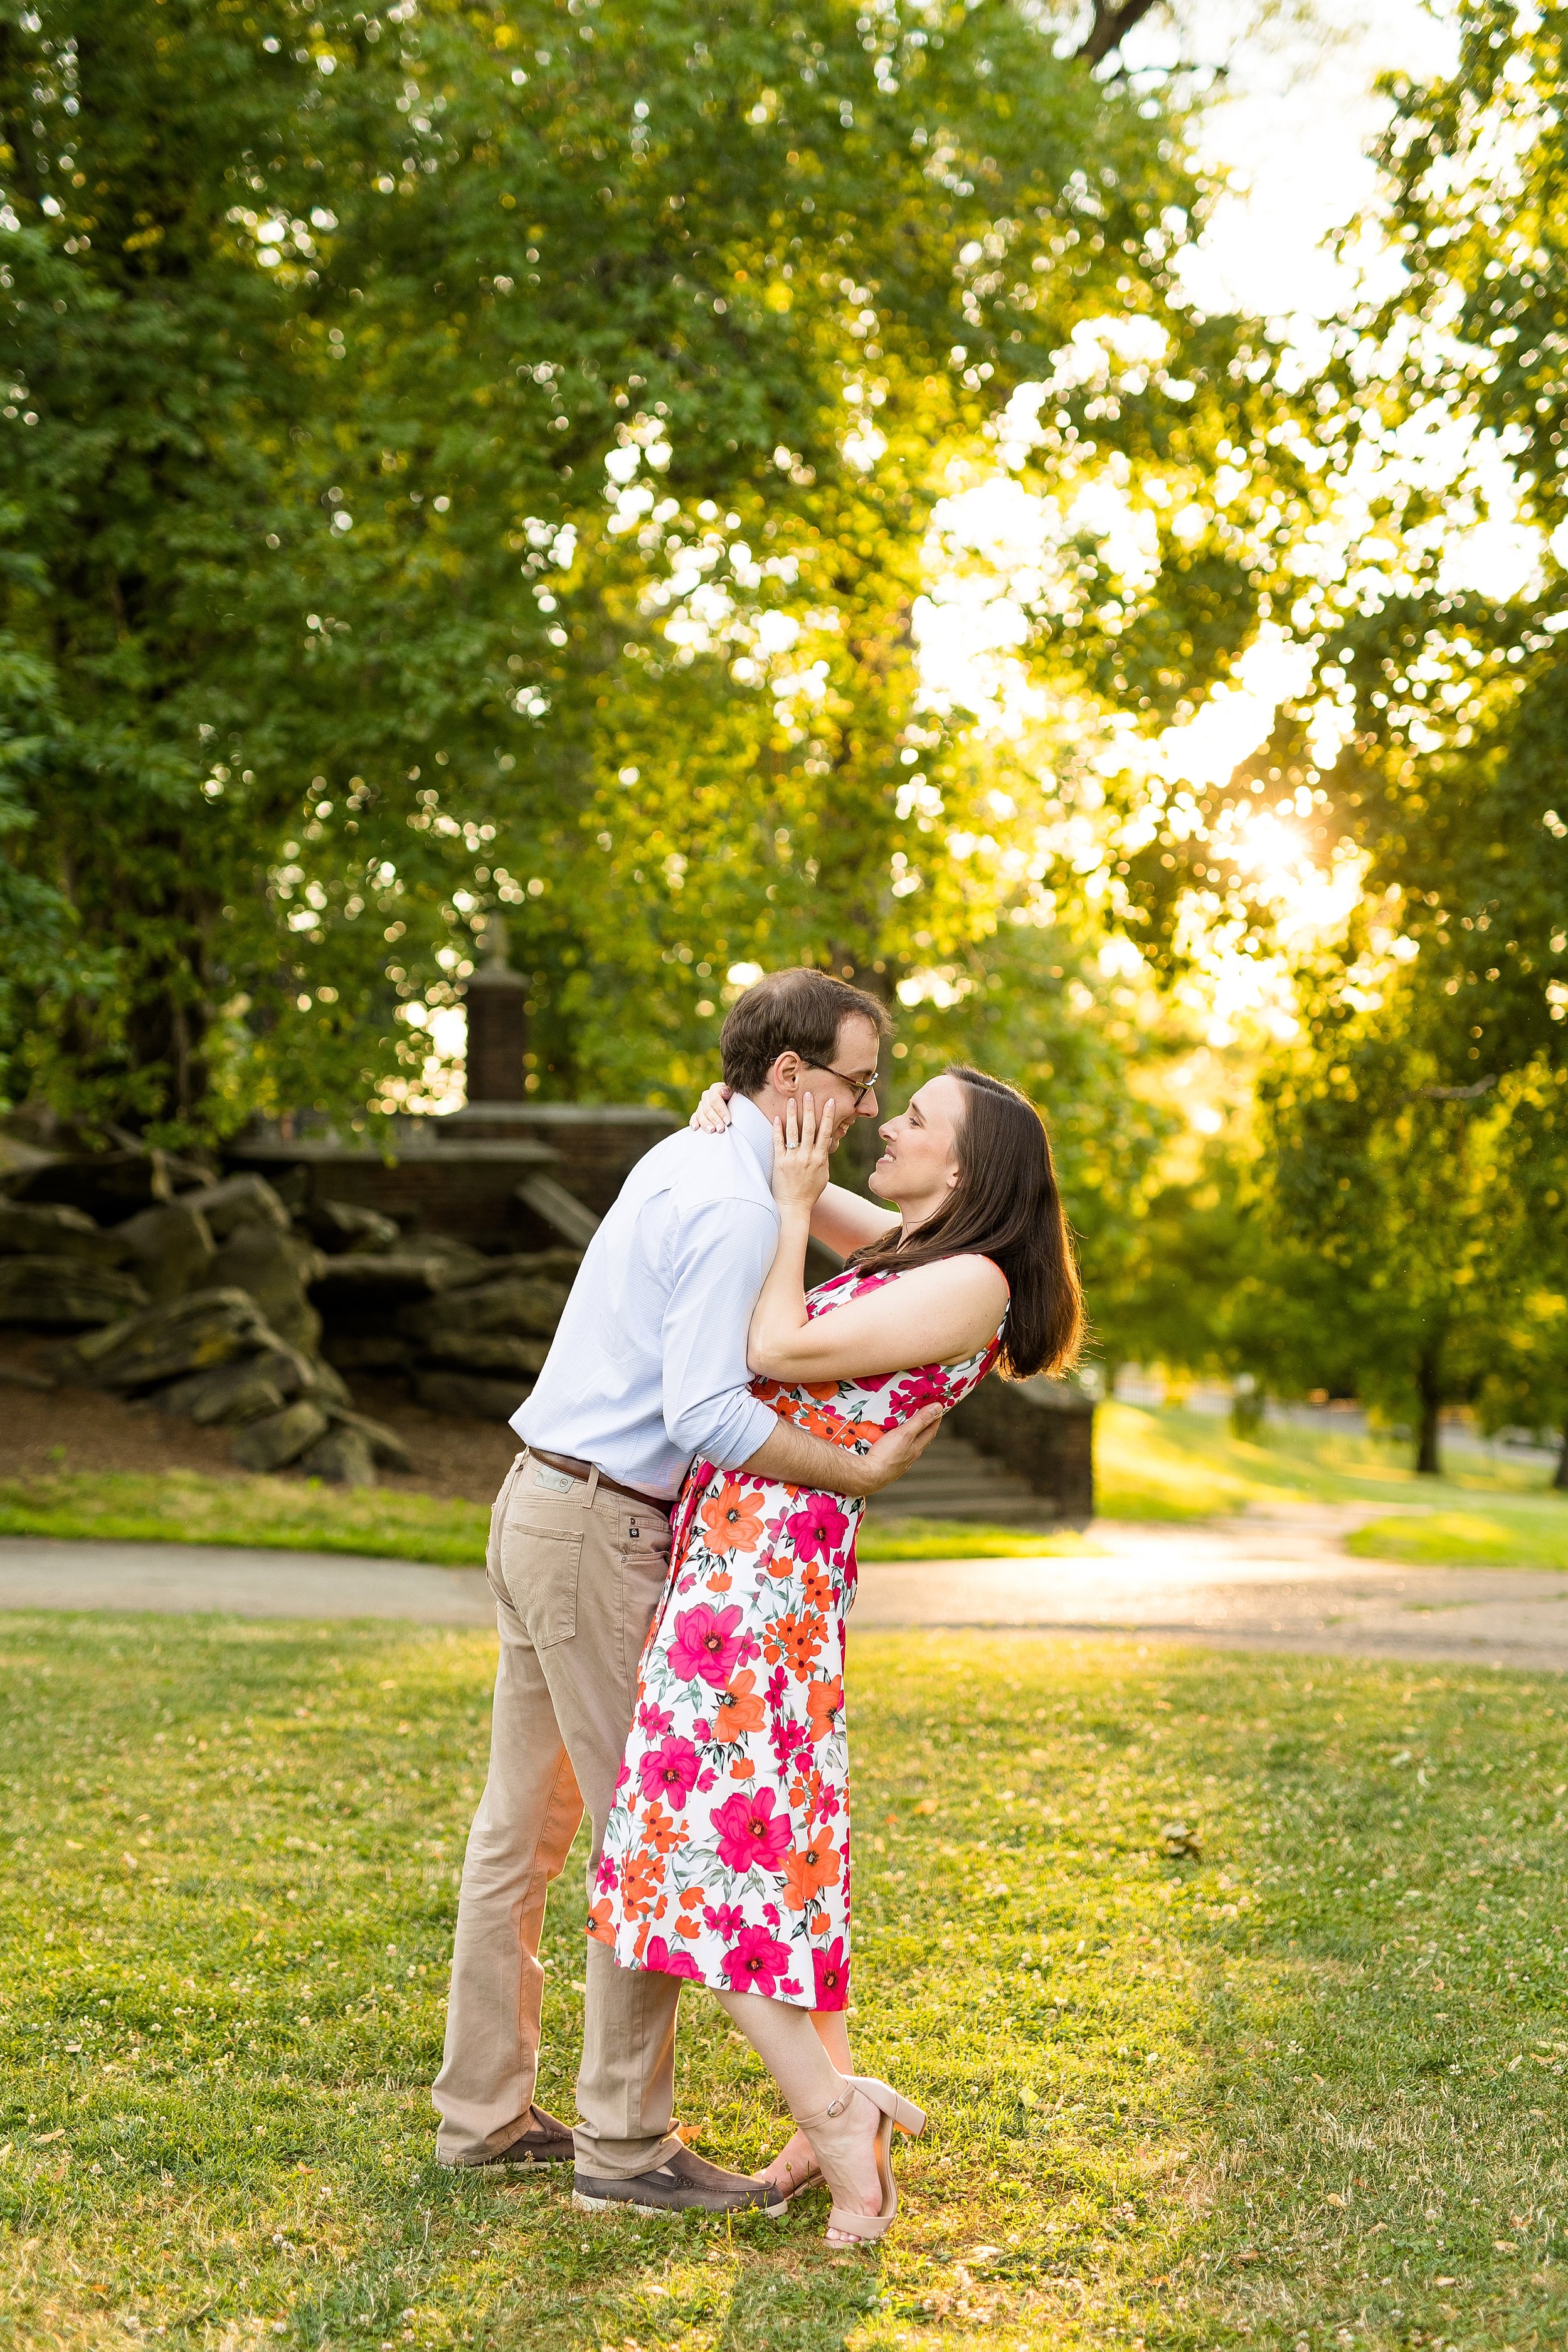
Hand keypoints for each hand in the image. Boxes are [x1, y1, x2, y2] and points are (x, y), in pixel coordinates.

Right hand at [690, 1081, 732, 1133]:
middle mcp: (707, 1095)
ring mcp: (702, 1104)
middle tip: (721, 1129)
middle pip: (708, 1108)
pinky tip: (695, 1128)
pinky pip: (694, 1117)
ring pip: (700, 1114)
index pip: (715, 1099)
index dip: (721, 1111)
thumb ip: (731, 1091)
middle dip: (715, 1119)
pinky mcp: (698, 1113)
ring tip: (711, 1131)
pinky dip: (694, 1122)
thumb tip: (723, 1092)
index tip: (727, 1121)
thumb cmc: (739, 1100)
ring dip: (705, 1123)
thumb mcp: (737, 1094)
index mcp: (716, 1089)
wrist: (735, 1104)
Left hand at [771, 1090, 832, 1215]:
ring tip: (791, 1100)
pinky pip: (778, 1143)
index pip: (825, 1132)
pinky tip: (777, 1118)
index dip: (827, 1116)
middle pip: (809, 1128)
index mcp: (820, 1159)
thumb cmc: (810, 1191)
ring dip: (792, 1115)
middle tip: (808, 1094)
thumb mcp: (823, 1174)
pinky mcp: (779, 1163)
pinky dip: (777, 1130)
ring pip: (793, 1133)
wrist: (793, 1206)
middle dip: (809, 1110)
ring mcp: (792, 1159)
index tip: (828, 1101)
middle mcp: (807, 1157)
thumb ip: (824, 1157)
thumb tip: (826, 1141)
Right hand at [845, 1403, 943, 1495]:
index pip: (931, 1431)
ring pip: (907, 1446)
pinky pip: (894, 1451)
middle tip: (922, 1413)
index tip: (937, 1408)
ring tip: (903, 1425)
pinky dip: (895, 1443)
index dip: (935, 1419)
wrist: (867, 1475)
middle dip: (922, 1426)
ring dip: (907, 1435)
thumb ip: (920, 1421)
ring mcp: (899, 1462)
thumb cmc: (886, 1455)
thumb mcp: (905, 1433)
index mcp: (916, 1448)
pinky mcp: (887, 1465)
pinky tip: (887, 1440)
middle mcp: (910, 1456)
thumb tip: (937, 1408)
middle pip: (920, 1439)